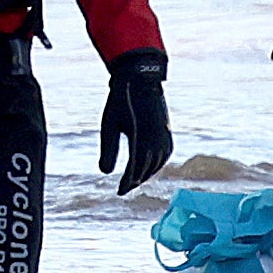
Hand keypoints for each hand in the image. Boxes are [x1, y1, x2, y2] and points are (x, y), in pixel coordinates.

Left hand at [100, 47, 172, 194]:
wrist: (140, 80)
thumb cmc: (121, 102)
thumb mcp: (109, 125)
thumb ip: (108, 150)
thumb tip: (104, 172)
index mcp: (140, 139)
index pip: (134, 169)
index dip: (127, 182)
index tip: (120, 192)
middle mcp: (156, 140)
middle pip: (147, 169)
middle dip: (136, 180)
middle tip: (125, 188)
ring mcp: (164, 136)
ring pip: (157, 163)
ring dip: (147, 173)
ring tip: (136, 180)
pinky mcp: (167, 132)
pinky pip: (165, 155)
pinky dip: (157, 164)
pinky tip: (150, 166)